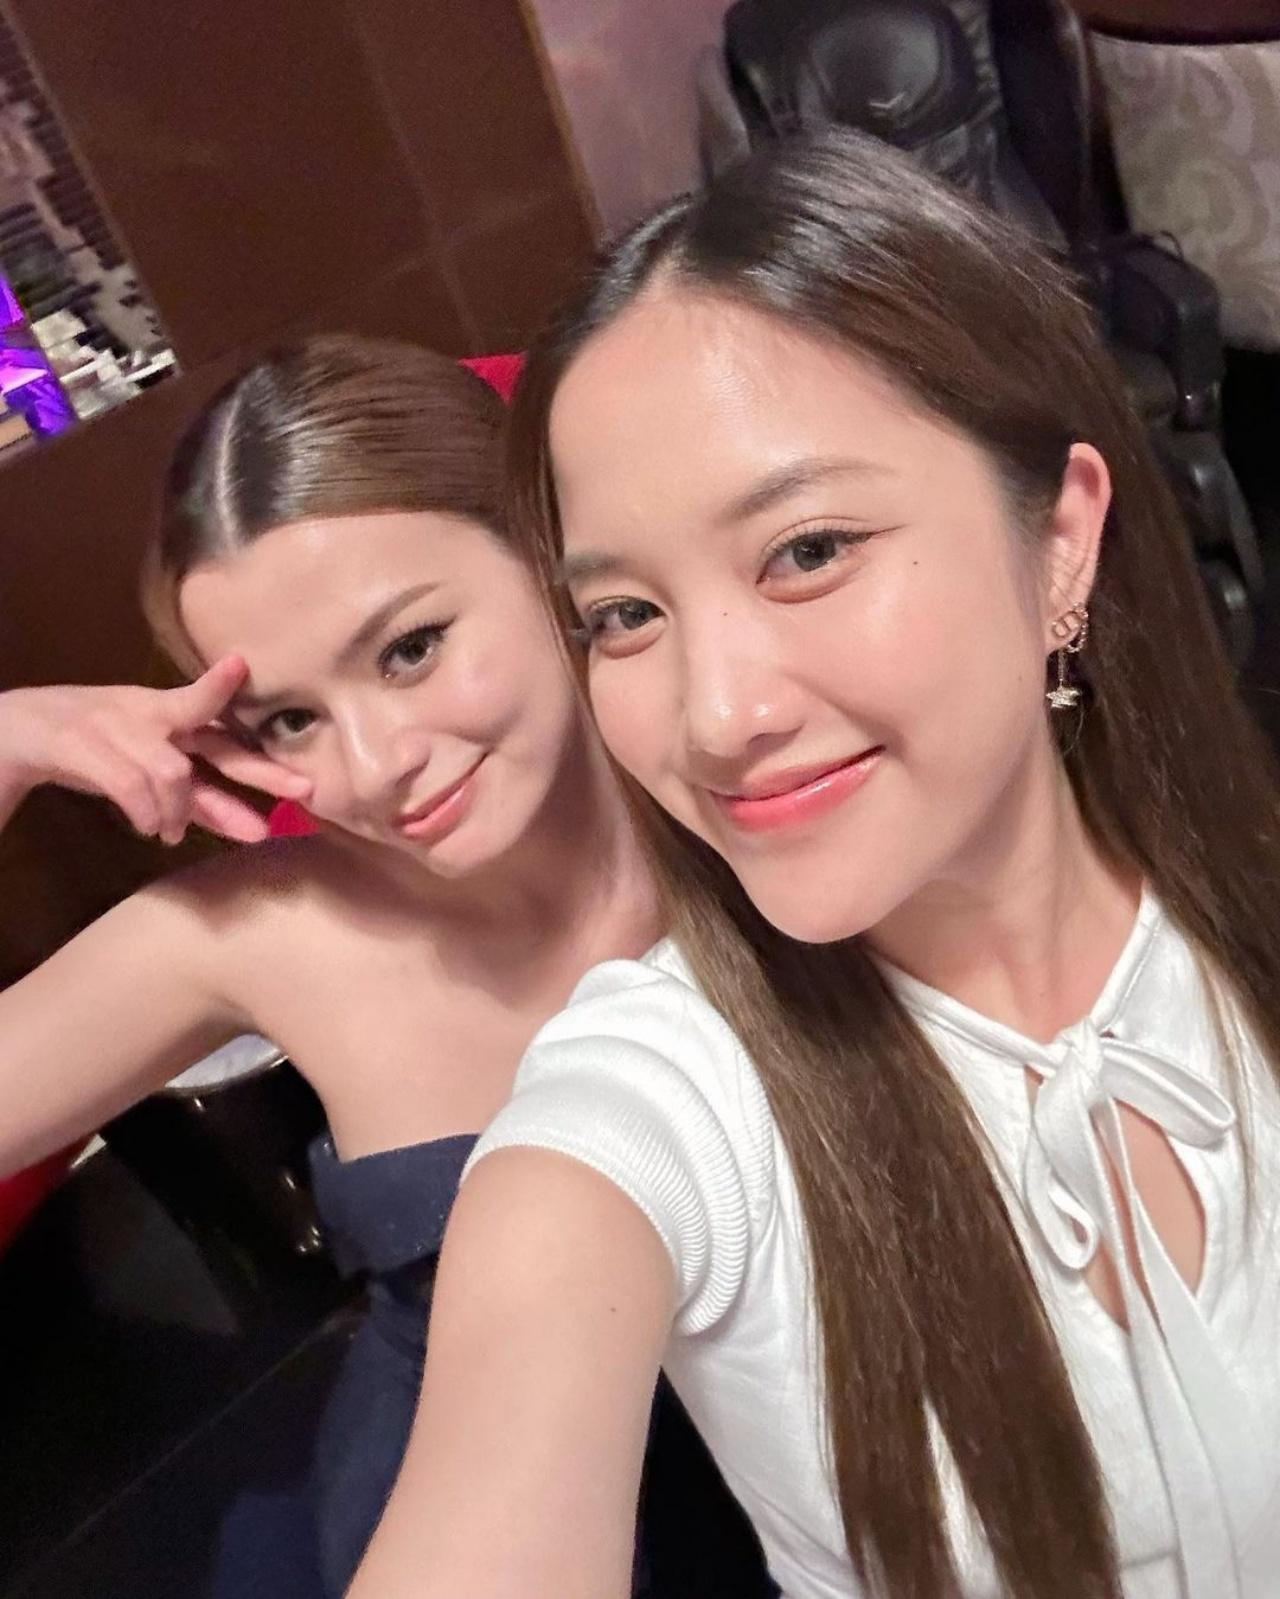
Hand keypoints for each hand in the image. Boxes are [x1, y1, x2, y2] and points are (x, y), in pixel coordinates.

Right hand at [0, 656, 311, 844]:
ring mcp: (110, 727)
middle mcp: (143, 713)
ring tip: (171, 833)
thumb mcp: (148, 771)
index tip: (245, 666)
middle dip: (260, 769)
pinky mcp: (77, 747)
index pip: (202, 700)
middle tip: (304, 788)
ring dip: (180, 811)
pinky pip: (128, 784)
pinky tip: (150, 828)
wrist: (9, 735)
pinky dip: (146, 813)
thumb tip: (255, 827)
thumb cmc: (90, 751)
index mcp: (160, 709)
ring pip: (170, 771)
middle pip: (210, 739)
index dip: (223, 687)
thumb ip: (197, 797)